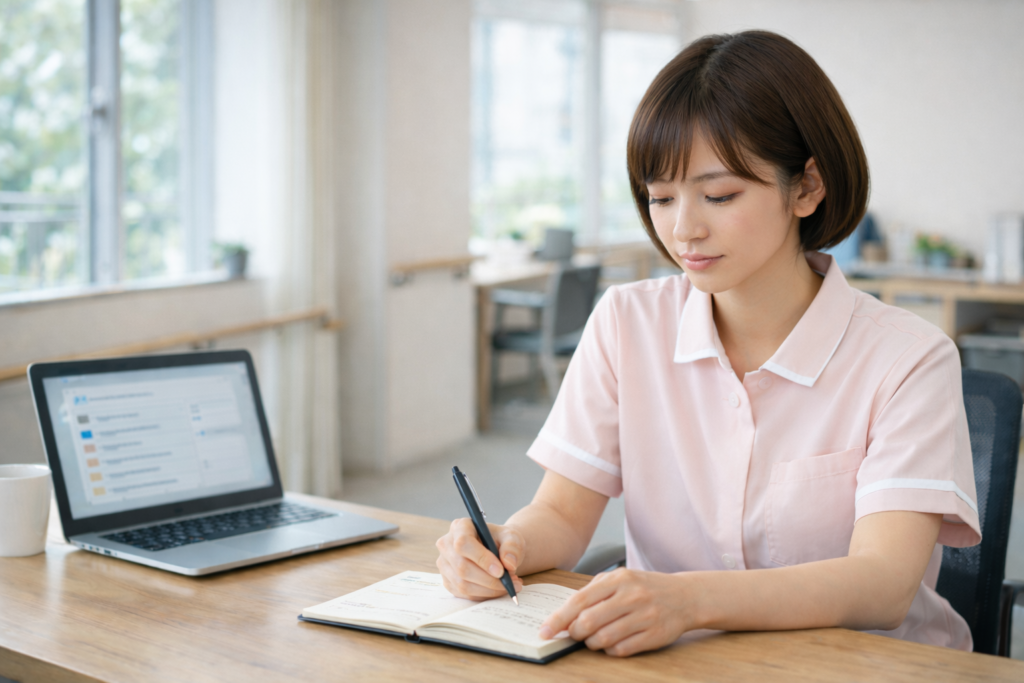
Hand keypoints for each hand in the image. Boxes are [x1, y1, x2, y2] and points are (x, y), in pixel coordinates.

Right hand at [435, 517, 524, 599]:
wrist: (498, 550)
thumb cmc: (502, 541)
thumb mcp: (512, 538)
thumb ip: (512, 547)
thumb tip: (509, 563)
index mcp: (460, 526)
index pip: (463, 543)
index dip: (481, 558)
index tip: (501, 570)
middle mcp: (446, 544)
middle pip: (461, 567)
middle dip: (489, 580)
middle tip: (511, 582)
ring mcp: (444, 564)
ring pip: (462, 584)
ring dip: (489, 590)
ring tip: (509, 585)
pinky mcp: (448, 581)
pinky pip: (464, 594)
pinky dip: (484, 595)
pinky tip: (498, 589)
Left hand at [538, 568, 694, 656]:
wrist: (685, 596)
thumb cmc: (644, 587)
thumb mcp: (620, 578)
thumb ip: (593, 591)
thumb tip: (565, 614)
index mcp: (619, 579)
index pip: (580, 600)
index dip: (559, 618)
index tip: (545, 631)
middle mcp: (632, 596)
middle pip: (589, 621)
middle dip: (575, 632)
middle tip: (575, 634)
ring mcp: (644, 616)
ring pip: (604, 638)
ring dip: (592, 643)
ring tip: (593, 639)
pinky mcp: (654, 635)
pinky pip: (621, 650)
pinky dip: (610, 650)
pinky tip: (611, 643)